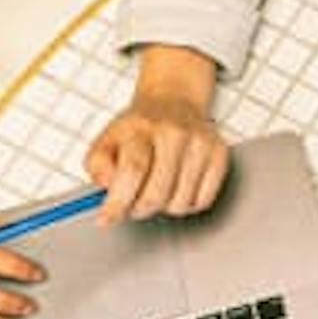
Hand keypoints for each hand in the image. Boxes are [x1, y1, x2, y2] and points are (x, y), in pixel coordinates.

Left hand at [88, 44, 230, 221]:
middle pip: (156, 194)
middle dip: (138, 209)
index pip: (132, 170)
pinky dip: (187, 203)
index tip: (106, 218)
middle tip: (131, 203)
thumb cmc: (139, 127)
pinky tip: (178, 186)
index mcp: (141, 126)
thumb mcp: (106, 139)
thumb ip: (98, 166)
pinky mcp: (220, 154)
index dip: (118, 202)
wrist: (174, 100)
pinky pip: (202, 201)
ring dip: (163, 206)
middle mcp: (174, 132)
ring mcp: (200, 142)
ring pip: (179, 203)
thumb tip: (108, 189)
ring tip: (157, 187)